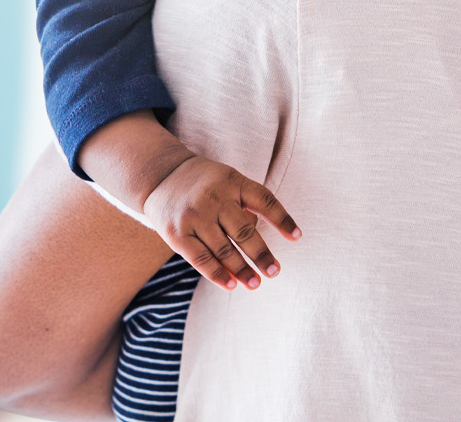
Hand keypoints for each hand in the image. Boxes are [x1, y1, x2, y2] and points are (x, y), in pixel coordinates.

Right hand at [142, 154, 300, 291]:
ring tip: (256, 283)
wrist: (162, 176)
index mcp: (232, 180)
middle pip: (244, 230)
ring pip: (224, 249)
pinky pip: (201, 259)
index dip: (282, 218)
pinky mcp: (177, 234)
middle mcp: (215, 197)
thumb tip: (256, 245)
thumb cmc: (206, 184)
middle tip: (274, 271)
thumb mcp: (228, 181)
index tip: (297, 237)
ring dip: (242, 269)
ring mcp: (195, 215)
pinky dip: (218, 274)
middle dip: (261, 254)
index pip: (264, 199)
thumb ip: (245, 205)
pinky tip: (232, 285)